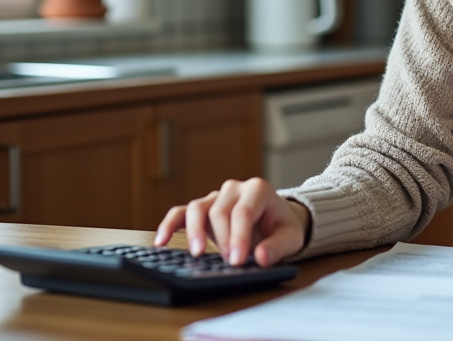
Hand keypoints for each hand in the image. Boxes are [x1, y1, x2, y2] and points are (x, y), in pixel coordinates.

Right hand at [154, 177, 310, 266]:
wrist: (274, 220)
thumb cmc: (281, 227)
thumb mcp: (290, 237)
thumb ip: (278, 247)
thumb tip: (261, 257)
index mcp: (258, 190)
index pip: (243, 212)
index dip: (238, 236)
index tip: (237, 261)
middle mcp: (234, 189)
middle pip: (219, 211)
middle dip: (223, 239)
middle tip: (228, 263)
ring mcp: (215, 197)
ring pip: (197, 208)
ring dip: (194, 231)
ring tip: (195, 254)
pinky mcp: (202, 209)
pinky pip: (181, 213)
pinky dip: (170, 225)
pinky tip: (161, 241)